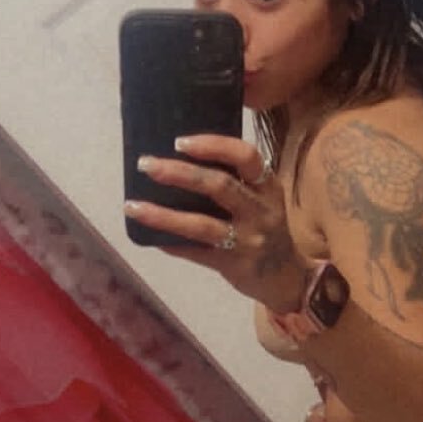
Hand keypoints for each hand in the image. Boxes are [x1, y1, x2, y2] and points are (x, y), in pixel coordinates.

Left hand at [123, 135, 308, 312]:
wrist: (289, 278)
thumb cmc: (268, 230)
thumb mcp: (264, 201)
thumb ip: (237, 182)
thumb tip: (180, 162)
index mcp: (268, 187)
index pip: (246, 157)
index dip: (213, 146)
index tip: (180, 142)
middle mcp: (261, 211)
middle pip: (219, 185)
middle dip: (179, 173)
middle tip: (146, 164)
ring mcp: (248, 240)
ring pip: (201, 224)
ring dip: (163, 214)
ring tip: (133, 205)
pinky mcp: (234, 266)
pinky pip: (196, 253)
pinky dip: (171, 243)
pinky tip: (150, 237)